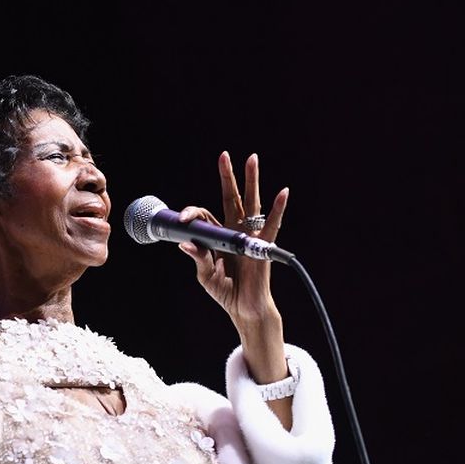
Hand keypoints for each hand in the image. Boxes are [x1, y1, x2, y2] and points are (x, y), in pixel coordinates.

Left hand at [176, 152, 287, 331]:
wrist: (243, 308)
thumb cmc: (226, 291)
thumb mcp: (205, 276)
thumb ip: (199, 259)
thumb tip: (186, 245)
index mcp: (218, 236)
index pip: (204, 216)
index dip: (193, 213)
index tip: (182, 219)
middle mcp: (234, 231)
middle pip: (232, 198)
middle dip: (228, 177)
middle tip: (224, 156)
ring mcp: (249, 236)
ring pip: (251, 203)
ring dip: (252, 181)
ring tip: (252, 158)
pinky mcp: (263, 246)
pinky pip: (272, 225)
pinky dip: (278, 208)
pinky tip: (282, 192)